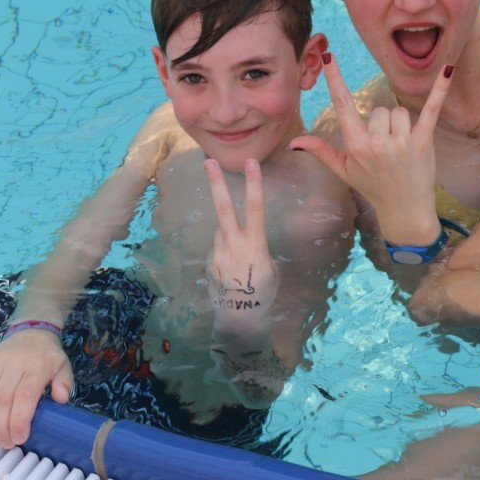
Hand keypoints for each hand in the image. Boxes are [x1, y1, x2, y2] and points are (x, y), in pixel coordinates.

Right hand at [0, 329, 71, 447]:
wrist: (31, 333)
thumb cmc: (48, 357)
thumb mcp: (64, 367)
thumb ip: (65, 383)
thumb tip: (62, 399)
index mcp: (38, 365)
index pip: (25, 396)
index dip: (19, 420)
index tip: (20, 438)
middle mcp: (14, 362)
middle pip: (2, 399)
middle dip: (2, 426)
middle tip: (6, 443)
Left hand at [203, 158, 278, 332]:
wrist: (241, 317)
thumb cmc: (264, 293)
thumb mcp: (270, 267)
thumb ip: (255, 247)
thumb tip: (243, 237)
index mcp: (255, 244)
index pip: (255, 207)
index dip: (254, 183)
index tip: (251, 162)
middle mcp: (233, 245)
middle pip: (223, 209)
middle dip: (216, 184)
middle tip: (209, 162)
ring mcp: (218, 253)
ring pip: (222, 232)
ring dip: (230, 236)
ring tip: (240, 259)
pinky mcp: (209, 263)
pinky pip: (219, 249)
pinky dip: (225, 253)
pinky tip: (233, 270)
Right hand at [289, 53, 453, 243]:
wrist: (405, 210)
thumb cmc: (373, 188)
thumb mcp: (344, 171)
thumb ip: (321, 151)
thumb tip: (295, 142)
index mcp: (356, 146)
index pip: (342, 105)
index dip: (334, 79)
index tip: (328, 56)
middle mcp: (378, 142)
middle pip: (380, 110)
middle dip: (383, 124)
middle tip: (387, 148)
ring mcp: (402, 142)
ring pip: (399, 112)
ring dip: (401, 125)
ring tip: (402, 147)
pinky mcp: (424, 141)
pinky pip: (431, 109)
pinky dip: (440, 89)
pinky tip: (448, 69)